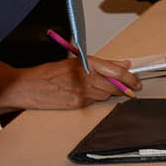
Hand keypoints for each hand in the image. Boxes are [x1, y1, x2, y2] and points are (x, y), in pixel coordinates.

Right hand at [0, 54, 137, 114]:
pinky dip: (95, 98)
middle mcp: (85, 78)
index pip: (116, 71)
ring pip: (106, 95)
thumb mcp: (76, 61)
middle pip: (114, 86)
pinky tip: (87, 93)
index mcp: (86, 63)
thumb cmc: (49, 72)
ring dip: (108, 92)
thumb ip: (102, 63)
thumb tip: (124, 63)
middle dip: (122, 86)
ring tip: (99, 86)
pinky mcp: (77, 105)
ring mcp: (81, 93)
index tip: (137, 81)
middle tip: (129, 86)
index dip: (130, 78)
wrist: (28, 87)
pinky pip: (94, 102)